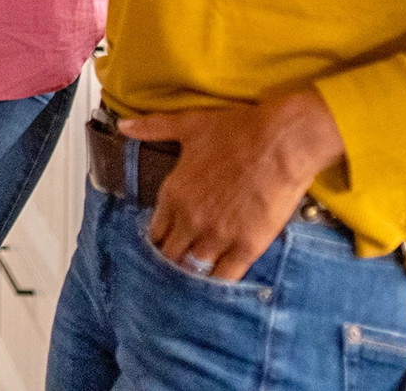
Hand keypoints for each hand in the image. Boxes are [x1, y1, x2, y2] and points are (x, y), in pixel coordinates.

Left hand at [121, 91, 347, 282]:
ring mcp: (217, 235)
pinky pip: (224, 277)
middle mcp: (190, 219)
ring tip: (197, 273)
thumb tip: (123, 126)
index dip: (160, 238)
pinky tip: (218, 281)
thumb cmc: (237, 130)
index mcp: (173, 194)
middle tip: (182, 260)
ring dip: (192, 272)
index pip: (155, 231)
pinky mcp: (246, 247)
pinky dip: (218, 281)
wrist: (281, 142)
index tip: (166, 241)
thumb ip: (153, 128)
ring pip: (193, 269)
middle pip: (170, 255)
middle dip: (173, 258)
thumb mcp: (188, 124)